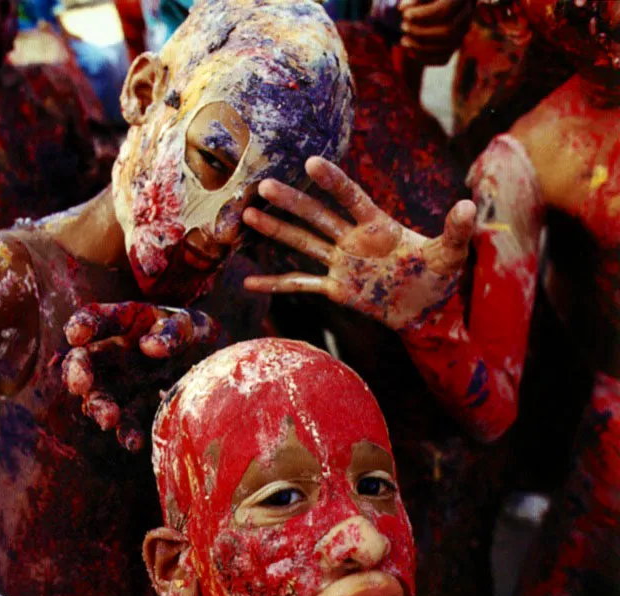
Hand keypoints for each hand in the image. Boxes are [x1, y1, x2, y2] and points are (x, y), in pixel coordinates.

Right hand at [62, 302, 219, 451]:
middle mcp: (115, 353)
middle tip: (79, 384)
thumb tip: (148, 347)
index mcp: (124, 322)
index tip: (75, 334)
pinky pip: (126, 422)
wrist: (213, 363)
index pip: (98, 317)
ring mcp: (122, 382)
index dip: (82, 323)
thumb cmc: (195, 334)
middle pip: (84, 360)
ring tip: (108, 419)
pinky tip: (134, 442)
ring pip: (98, 395)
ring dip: (99, 407)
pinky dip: (127, 433)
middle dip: (76, 372)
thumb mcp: (191, 324)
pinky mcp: (136, 408)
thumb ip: (173, 331)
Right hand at [242, 157, 475, 329]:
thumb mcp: (451, 254)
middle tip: (264, 185)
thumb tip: (469, 205)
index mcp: (378, 225)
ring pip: (303, 243)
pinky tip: (249, 282)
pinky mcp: (336, 288)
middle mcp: (353, 239)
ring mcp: (341, 263)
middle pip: (317, 216)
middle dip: (292, 202)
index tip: (310, 162)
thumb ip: (457, 231)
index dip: (332, 181)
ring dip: (276, 231)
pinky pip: (301, 284)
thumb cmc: (439, 276)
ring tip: (248, 216)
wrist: (426, 310)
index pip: (351, 198)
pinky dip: (276, 285)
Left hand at [399, 0, 472, 65]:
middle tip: (404, 27)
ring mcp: (462, 33)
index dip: (423, 15)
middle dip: (421, 32)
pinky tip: (410, 51)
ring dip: (420, 47)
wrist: (434, 4)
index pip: (445, 10)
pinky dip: (425, 58)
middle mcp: (466, 15)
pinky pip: (443, 58)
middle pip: (448, 31)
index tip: (406, 14)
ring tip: (404, 40)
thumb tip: (403, 8)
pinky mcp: (455, 46)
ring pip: (447, 46)